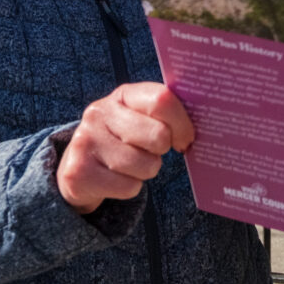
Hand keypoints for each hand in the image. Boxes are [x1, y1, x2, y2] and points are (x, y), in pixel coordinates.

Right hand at [57, 82, 195, 213]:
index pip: (162, 100)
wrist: (77, 167)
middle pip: (157, 136)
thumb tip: (206, 126)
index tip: (186, 139)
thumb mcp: (140, 119)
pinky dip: (130, 188)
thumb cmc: (123, 140)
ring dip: (146, 171)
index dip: (182, 123)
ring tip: (132, 164)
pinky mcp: (78, 172)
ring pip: (144, 165)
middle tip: (153, 152)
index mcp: (123, 95)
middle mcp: (99, 113)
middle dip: (162, 150)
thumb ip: (166, 115)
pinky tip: (116, 178)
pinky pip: (128, 187)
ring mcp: (85, 142)